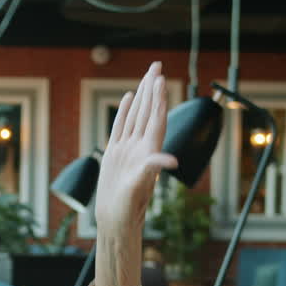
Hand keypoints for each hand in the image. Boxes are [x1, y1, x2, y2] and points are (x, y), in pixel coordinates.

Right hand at [93, 62, 177, 234]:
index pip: (155, 118)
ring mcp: (127, 149)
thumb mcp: (140, 187)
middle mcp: (139, 146)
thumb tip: (170, 161)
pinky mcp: (115, 154)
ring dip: (142, 96)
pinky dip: (123, 111)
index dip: (158, 98)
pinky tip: (127, 98)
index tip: (161, 78)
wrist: (115, 219)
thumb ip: (152, 169)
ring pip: (135, 115)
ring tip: (147, 76)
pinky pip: (120, 126)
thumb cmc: (127, 206)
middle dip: (152, 89)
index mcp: (146, 150)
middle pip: (147, 112)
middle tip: (157, 65)